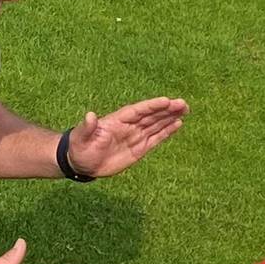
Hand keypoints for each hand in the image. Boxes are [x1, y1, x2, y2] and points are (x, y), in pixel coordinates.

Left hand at [65, 98, 187, 177]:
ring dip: (170, 117)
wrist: (82, 162)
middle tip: (183, 103)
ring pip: (156, 124)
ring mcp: (135, 136)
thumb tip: (90, 115)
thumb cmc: (80, 147)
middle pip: (152, 115)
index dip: (152, 106)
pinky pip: (155, 138)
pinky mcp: (139, 149)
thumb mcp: (81, 137)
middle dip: (167, 109)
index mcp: (118, 120)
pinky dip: (166, 131)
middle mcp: (129, 126)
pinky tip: (177, 124)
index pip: (138, 111)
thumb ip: (88, 127)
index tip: (167, 101)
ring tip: (185, 110)